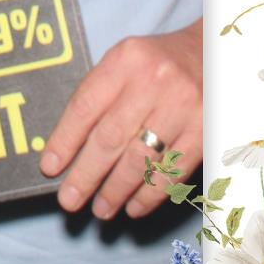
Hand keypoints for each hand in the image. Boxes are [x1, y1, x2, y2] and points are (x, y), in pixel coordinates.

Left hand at [39, 20, 202, 220]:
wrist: (214, 54)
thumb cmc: (158, 63)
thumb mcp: (125, 62)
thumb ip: (100, 96)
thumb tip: (67, 147)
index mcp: (126, 60)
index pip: (86, 106)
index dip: (64, 141)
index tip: (49, 168)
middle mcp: (154, 82)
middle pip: (111, 138)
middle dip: (86, 175)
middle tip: (69, 200)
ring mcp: (183, 107)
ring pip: (141, 160)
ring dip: (116, 191)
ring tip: (100, 209)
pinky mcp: (205, 131)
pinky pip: (172, 171)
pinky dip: (150, 194)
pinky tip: (133, 206)